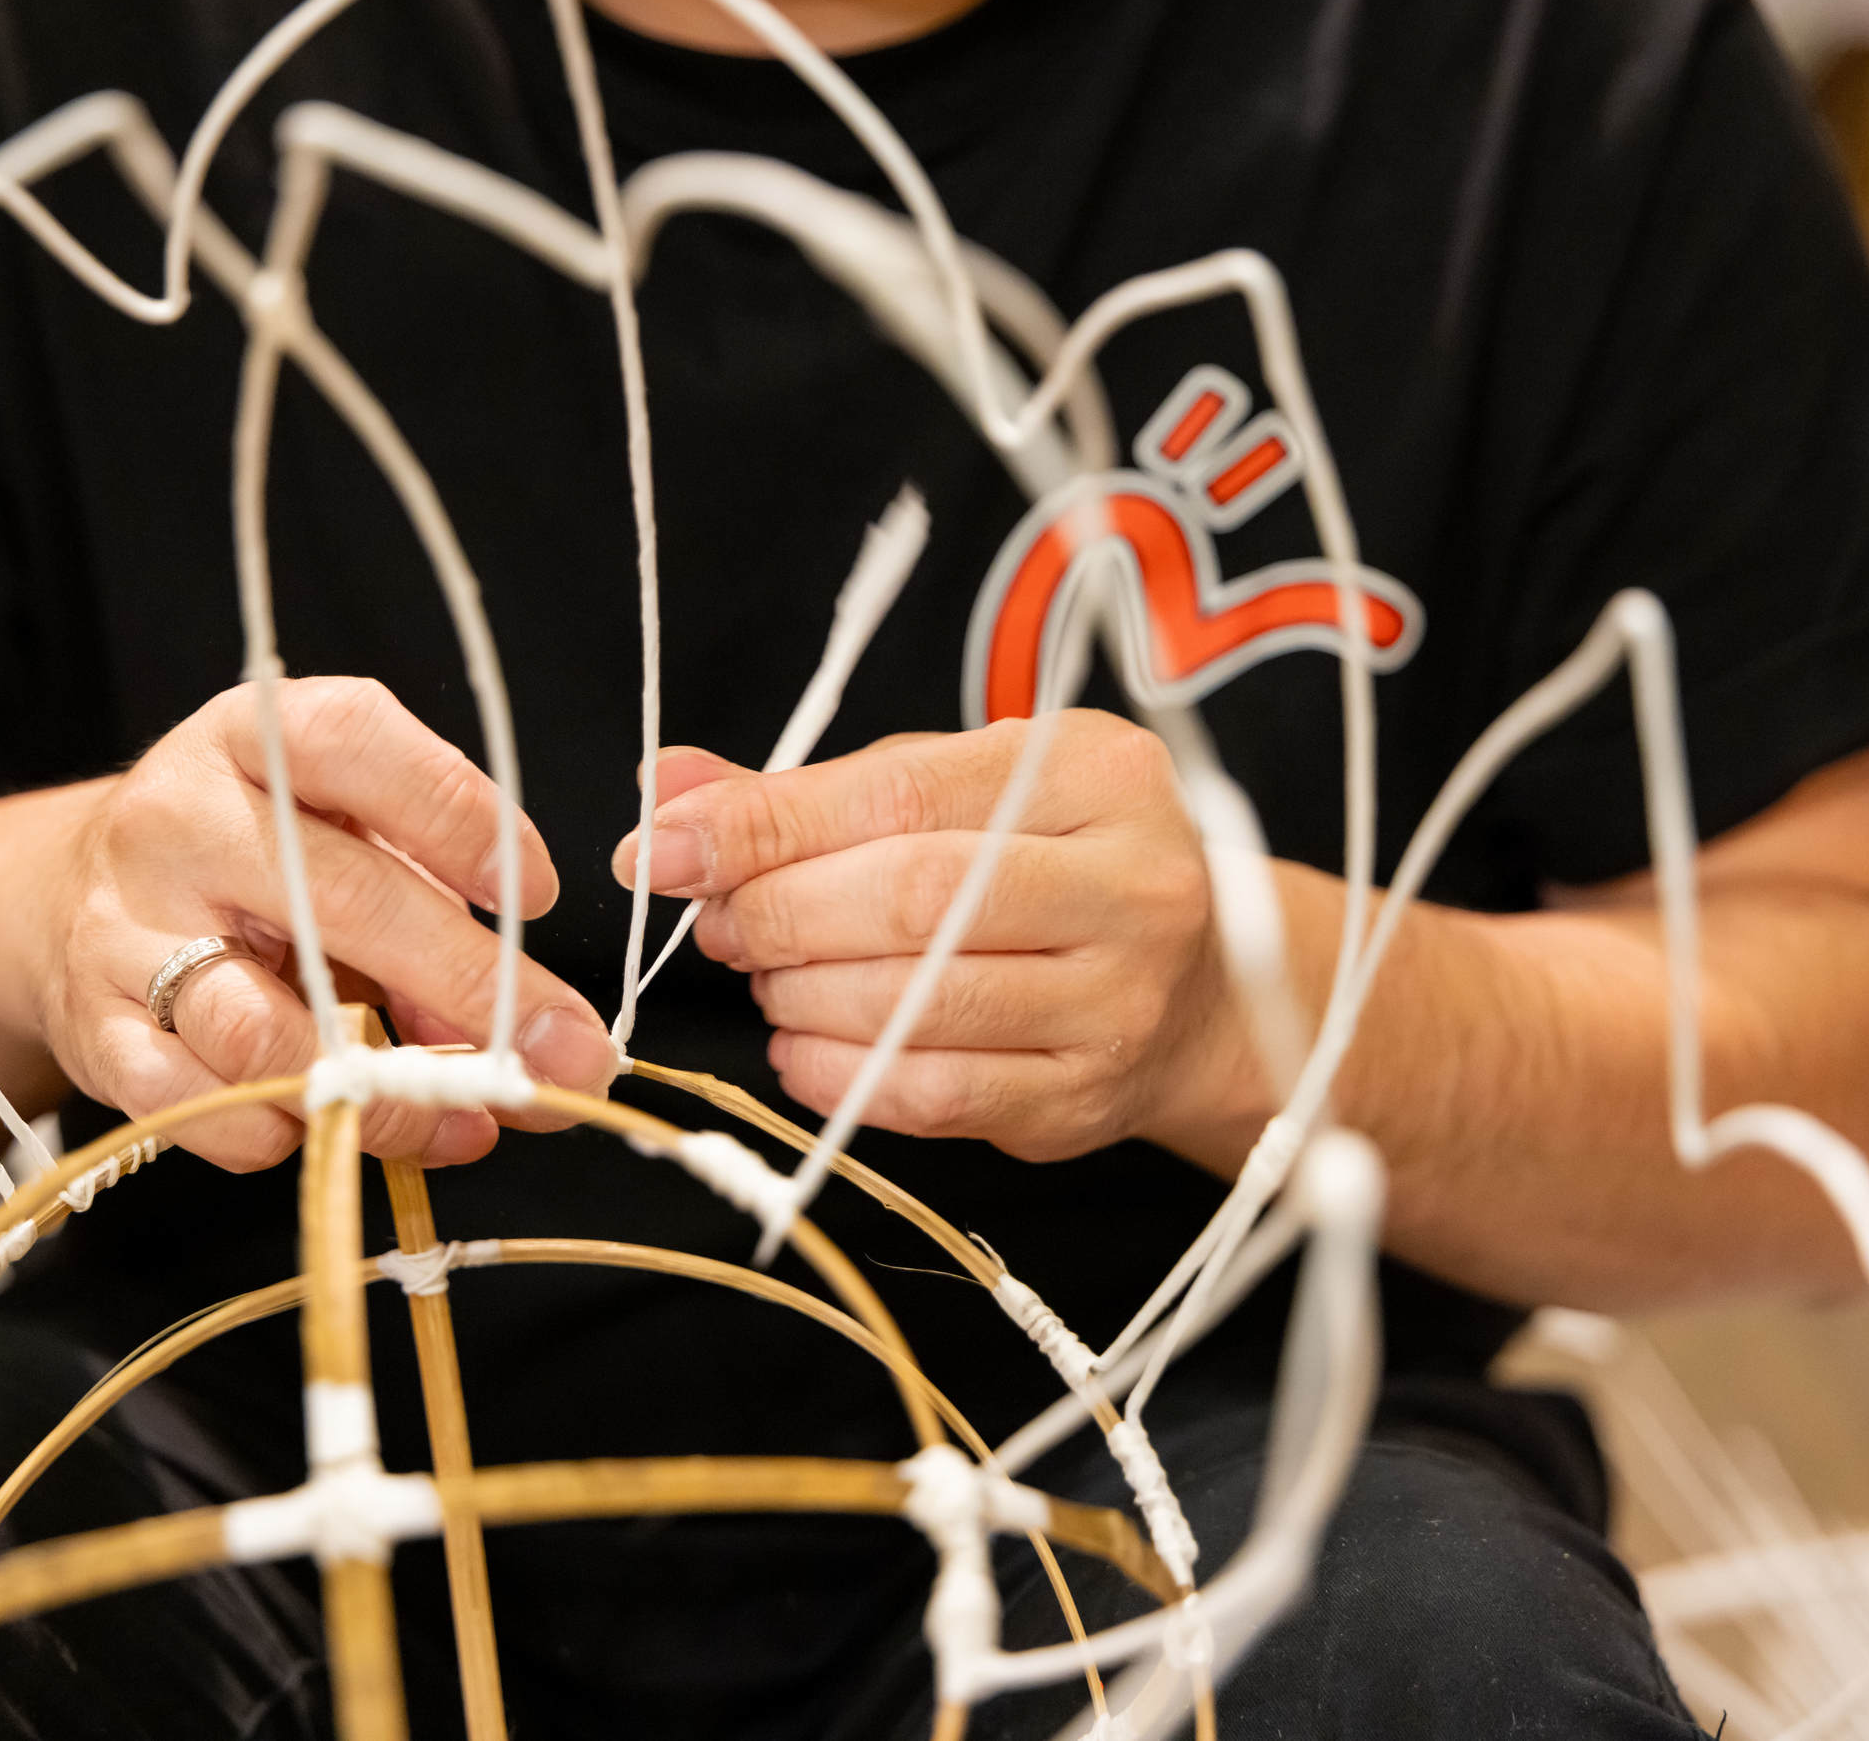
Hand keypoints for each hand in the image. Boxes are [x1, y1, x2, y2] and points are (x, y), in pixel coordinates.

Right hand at [0, 678, 615, 1172]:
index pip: (354, 742)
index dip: (457, 818)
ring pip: (263, 1030)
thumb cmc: (258, 861)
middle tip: (564, 1050)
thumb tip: (546, 1042)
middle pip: (341, 903)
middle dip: (472, 986)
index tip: (538, 895)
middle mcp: (179, 821)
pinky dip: (287, 1131)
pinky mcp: (94, 1032)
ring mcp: (124, 930)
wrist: (78, 896)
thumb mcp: (346, 833)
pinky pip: (205, 1109)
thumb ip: (442, 908)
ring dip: (383, 1091)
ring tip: (455, 1115)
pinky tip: (337, 1122)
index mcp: (253, 736)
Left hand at [609, 711, 1269, 1162]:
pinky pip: (931, 1095)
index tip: (663, 848)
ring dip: (799, 997)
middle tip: (721, 925)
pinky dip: (839, 1075)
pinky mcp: (1084, 1098)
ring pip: (916, 1004)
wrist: (1206, 990)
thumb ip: (822, 790)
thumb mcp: (966, 788)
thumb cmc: (1057, 865)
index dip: (765, 825)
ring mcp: (1118, 1000)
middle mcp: (1128, 883)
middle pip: (911, 898)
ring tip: (770, 980)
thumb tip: (666, 791)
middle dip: (778, 914)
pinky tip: (803, 1049)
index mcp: (1096, 771)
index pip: (901, 794)